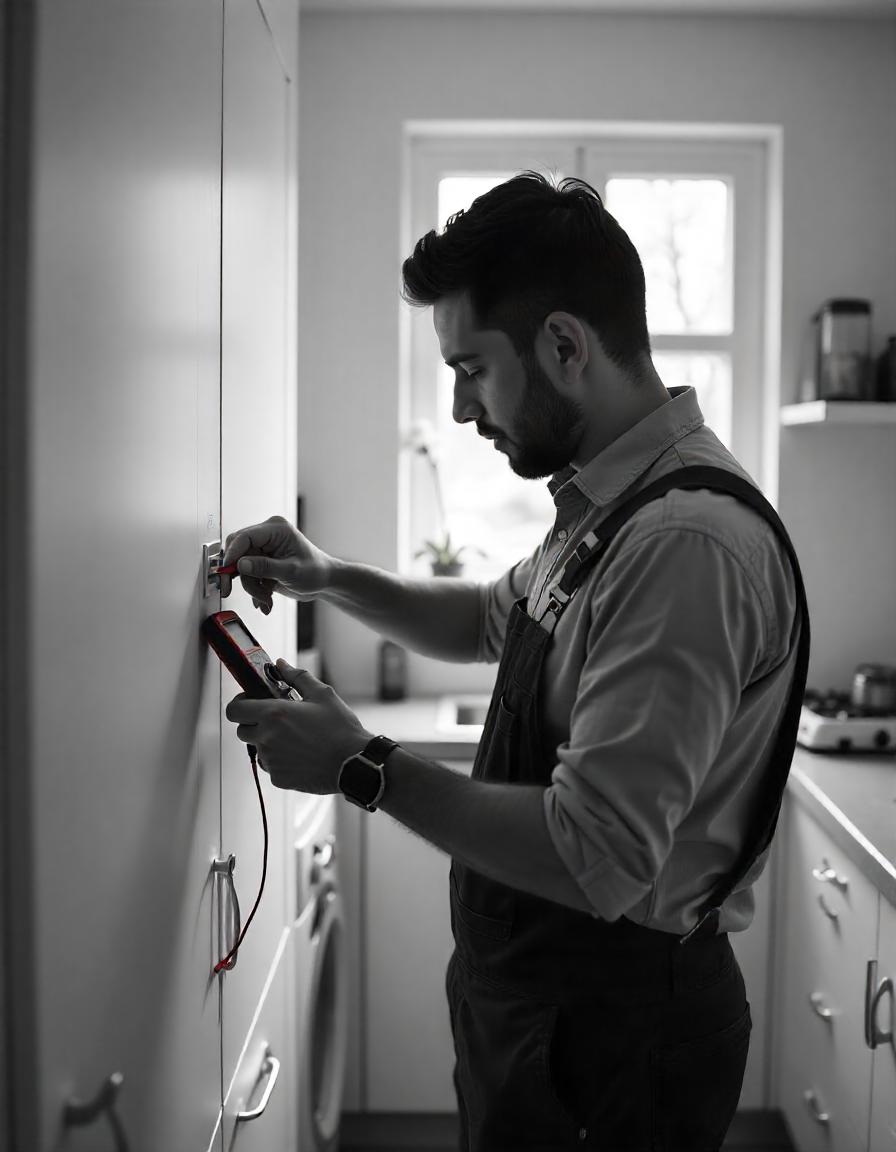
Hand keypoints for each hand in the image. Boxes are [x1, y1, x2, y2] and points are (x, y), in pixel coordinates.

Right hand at [219, 515, 332, 611]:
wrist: (323, 582)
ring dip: (252, 588)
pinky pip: (247, 575)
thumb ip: (265, 567)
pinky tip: (265, 599)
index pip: (244, 537)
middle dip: (243, 576)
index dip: (233, 554)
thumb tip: (241, 564)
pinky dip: (255, 589)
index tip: (226, 571)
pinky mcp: (260, 562)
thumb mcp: (291, 571)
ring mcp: (262, 550)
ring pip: (242, 569)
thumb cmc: (315, 571)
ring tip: (266, 599)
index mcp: (275, 529)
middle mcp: (266, 536)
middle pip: (239, 553)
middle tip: (246, 592)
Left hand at [224, 659, 371, 792]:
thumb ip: (297, 677)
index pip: (234, 710)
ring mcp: (271, 760)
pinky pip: (270, 765)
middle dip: (254, 723)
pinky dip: (280, 759)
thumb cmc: (340, 730)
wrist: (354, 764)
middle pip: (242, 730)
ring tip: (295, 738)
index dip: (239, 704)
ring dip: (268, 742)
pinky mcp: (278, 778)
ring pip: (258, 749)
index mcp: (274, 714)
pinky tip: (301, 754)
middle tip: (276, 720)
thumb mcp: (322, 694)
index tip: (250, 702)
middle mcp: (267, 738)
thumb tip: (281, 665)